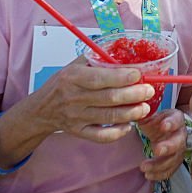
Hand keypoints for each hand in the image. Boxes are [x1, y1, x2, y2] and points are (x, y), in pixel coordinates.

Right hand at [20, 56, 155, 143]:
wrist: (42, 109)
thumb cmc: (63, 83)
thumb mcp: (75, 65)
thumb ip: (98, 60)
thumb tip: (126, 56)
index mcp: (73, 77)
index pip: (99, 78)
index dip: (121, 77)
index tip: (139, 74)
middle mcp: (74, 98)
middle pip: (109, 98)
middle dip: (133, 95)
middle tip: (149, 91)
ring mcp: (76, 117)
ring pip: (108, 118)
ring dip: (131, 113)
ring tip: (145, 108)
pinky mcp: (79, 132)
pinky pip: (101, 136)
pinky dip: (117, 133)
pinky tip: (128, 125)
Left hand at [136, 109, 186, 180]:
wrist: (169, 129)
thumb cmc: (160, 121)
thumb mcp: (153, 115)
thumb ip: (146, 116)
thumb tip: (136, 114)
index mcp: (177, 119)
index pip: (177, 120)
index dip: (171, 123)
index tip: (163, 126)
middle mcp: (181, 135)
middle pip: (178, 142)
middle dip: (168, 147)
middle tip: (156, 150)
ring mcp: (180, 150)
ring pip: (174, 160)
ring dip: (159, 165)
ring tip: (143, 167)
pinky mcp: (175, 162)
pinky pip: (170, 171)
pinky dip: (160, 174)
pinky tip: (148, 175)